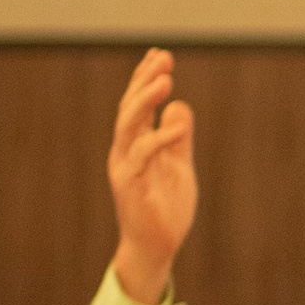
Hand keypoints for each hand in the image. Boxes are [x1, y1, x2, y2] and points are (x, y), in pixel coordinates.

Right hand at [106, 46, 197, 303]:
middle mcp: (124, 151)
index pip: (137, 105)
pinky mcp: (129, 185)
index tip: (161, 56)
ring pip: (128, 125)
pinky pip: (141, 156)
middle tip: (163, 59)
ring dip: (145, 100)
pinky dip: (160, 138)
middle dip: (145, 81)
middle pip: (129, 107)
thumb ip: (179, 138)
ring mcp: (124, 167)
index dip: (145, 79)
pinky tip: (178, 125)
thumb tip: (180, 105)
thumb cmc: (164, 209)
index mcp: (135, 145)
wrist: (156, 248)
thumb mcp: (179, 167)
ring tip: (166, 80)